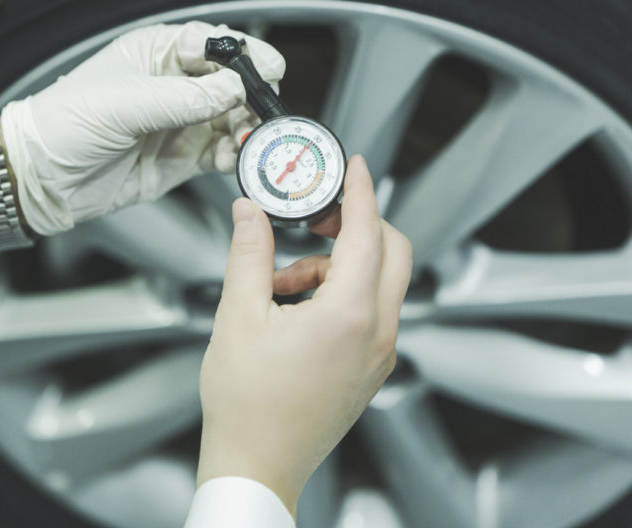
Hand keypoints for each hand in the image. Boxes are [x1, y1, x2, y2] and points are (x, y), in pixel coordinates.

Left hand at [0, 21, 284, 234]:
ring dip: (247, 129)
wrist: (41, 177)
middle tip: (261, 114)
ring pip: (233, 119)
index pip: (215, 45)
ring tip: (246, 141)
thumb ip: (187, 98)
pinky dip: (235, 155)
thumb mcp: (128, 103)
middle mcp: (173, 84)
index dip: (247, 55)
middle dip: (252, 97)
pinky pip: (222, 151)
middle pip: (232, 83)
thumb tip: (235, 90)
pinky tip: (233, 158)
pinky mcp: (182, 156)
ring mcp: (180, 121)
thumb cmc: (66, 123)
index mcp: (157, 52)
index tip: (272, 69)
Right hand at [196, 156, 412, 516]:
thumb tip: (251, 213)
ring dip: (340, 265)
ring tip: (283, 280)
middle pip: (392, 252)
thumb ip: (249, 253)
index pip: (368, 232)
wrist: (257, 465)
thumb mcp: (239, 315)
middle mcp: (377, 334)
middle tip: (317, 218)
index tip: (355, 166)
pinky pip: (371, 311)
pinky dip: (342, 294)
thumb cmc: (248, 405)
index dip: (360, 191)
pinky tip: (295, 306)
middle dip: (358, 225)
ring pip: (380, 282)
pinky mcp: (371, 368)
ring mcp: (379, 355)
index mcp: (349, 315)